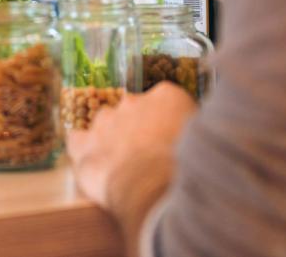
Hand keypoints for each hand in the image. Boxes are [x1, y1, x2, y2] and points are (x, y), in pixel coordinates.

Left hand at [66, 83, 195, 211]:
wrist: (159, 188)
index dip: (165, 122)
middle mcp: (133, 102)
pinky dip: (83, 149)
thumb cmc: (191, 168)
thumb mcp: (208, 143)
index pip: (164, 101)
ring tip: (123, 165)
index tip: (169, 139)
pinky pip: (77, 140)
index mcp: (167, 96)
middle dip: (139, 130)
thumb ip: (197, 131)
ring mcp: (107, 121)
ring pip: (106, 124)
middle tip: (149, 156)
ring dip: (112, 139)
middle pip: (134, 110)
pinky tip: (91, 162)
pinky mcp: (86, 145)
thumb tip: (202, 138)